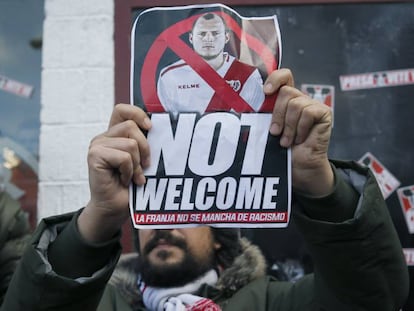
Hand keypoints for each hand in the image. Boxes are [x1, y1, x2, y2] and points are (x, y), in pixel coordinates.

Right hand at [78, 104, 151, 242]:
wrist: (115, 208)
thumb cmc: (131, 185)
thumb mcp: (141, 159)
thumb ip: (143, 142)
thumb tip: (158, 128)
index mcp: (114, 134)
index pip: (122, 110)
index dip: (138, 114)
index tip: (151, 127)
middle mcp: (104, 137)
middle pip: (131, 126)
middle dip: (145, 148)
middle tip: (144, 167)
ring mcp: (97, 145)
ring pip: (130, 143)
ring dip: (137, 165)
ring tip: (133, 177)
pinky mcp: (94, 156)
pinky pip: (124, 157)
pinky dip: (130, 172)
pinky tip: (124, 181)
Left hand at [264, 69, 333, 196]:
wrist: (298, 167)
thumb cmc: (280, 150)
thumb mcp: (268, 128)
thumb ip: (263, 114)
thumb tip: (245, 103)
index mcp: (285, 100)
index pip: (284, 76)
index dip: (276, 78)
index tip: (266, 92)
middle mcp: (300, 100)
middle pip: (286, 92)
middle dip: (277, 114)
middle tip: (275, 133)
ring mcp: (313, 105)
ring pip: (295, 104)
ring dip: (289, 126)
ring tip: (287, 141)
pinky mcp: (324, 113)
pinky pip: (308, 113)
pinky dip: (301, 128)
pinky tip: (300, 139)